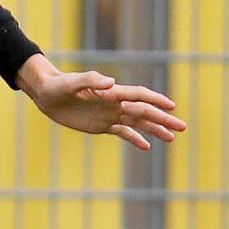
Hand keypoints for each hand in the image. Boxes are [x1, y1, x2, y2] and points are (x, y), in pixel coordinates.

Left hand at [16, 55, 186, 150]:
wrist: (46, 94)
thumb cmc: (58, 85)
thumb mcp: (71, 83)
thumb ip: (90, 81)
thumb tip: (111, 82)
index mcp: (110, 93)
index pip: (139, 96)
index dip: (156, 100)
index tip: (172, 107)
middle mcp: (114, 103)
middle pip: (144, 111)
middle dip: (163, 119)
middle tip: (182, 127)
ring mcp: (109, 115)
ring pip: (137, 123)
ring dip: (154, 129)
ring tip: (171, 138)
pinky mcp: (101, 125)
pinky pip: (122, 133)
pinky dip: (135, 139)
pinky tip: (147, 146)